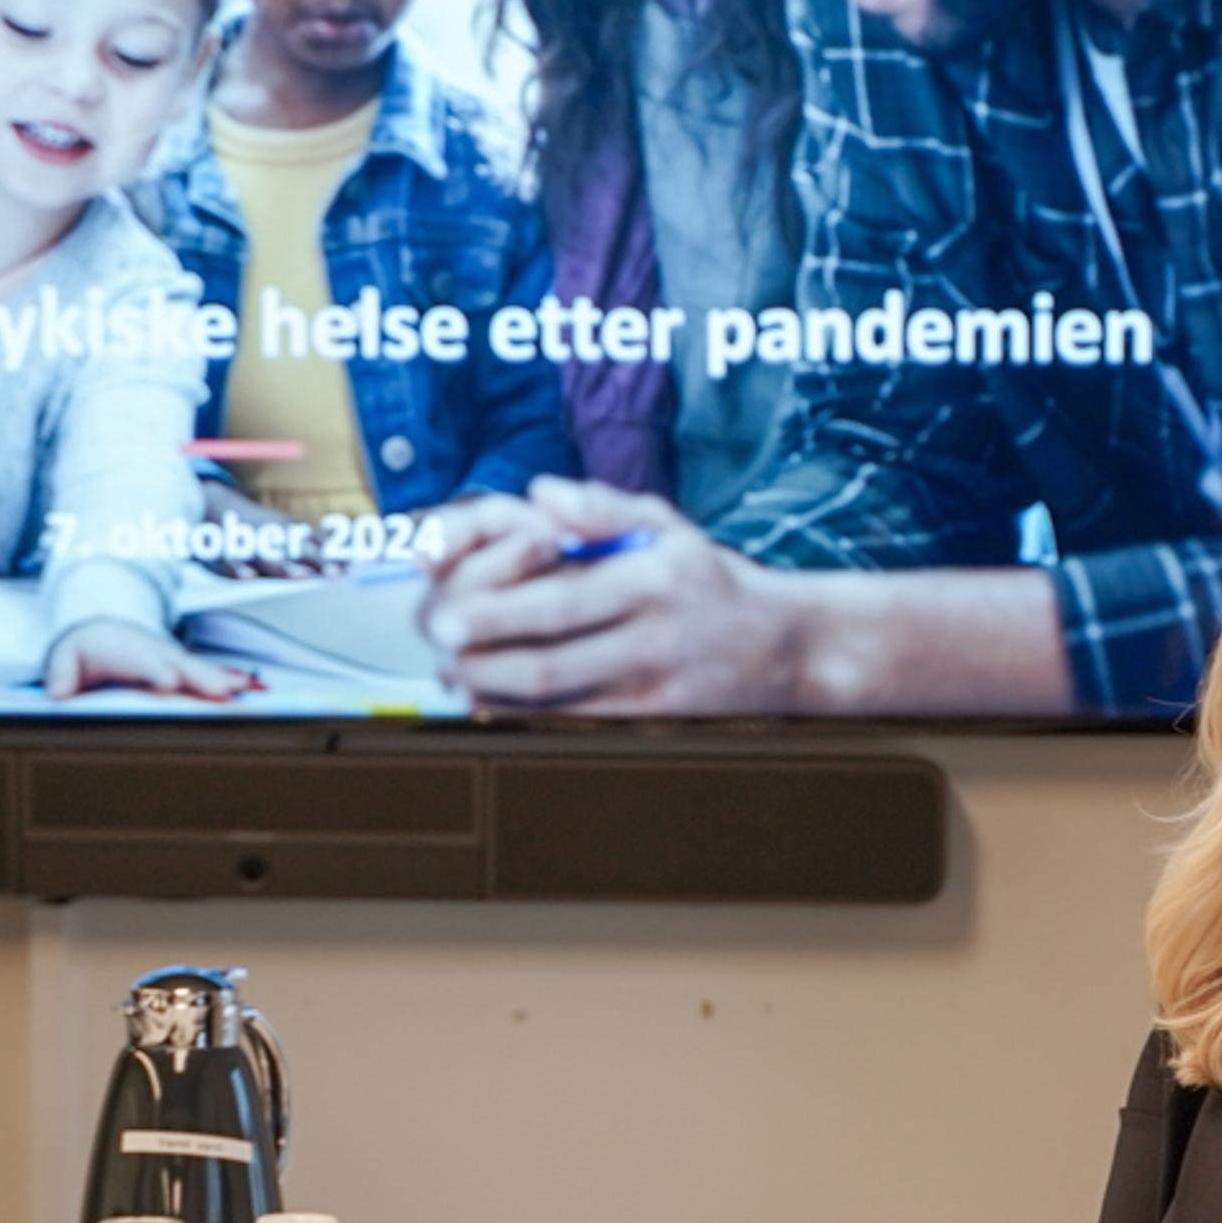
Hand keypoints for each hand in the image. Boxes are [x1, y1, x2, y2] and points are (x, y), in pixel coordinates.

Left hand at [45, 618, 258, 701]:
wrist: (104, 628)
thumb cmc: (85, 651)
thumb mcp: (65, 658)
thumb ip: (61, 674)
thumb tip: (58, 693)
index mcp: (125, 650)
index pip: (142, 660)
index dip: (155, 669)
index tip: (169, 680)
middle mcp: (155, 653)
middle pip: (181, 664)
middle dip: (201, 676)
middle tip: (221, 690)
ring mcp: (175, 661)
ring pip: (200, 670)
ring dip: (223, 680)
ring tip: (242, 691)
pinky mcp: (187, 671)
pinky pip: (210, 676)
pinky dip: (231, 681)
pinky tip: (251, 690)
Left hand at [423, 478, 804, 711]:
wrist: (784, 645)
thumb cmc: (707, 579)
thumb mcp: (668, 526)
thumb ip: (602, 506)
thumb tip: (540, 493)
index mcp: (650, 579)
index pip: (560, 602)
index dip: (498, 614)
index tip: (446, 619)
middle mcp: (653, 638)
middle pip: (550, 665)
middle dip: (483, 665)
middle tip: (437, 658)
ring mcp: (655, 689)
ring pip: (559, 707)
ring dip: (497, 699)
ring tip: (455, 683)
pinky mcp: (657, 724)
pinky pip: (581, 729)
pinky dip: (533, 722)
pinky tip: (498, 708)